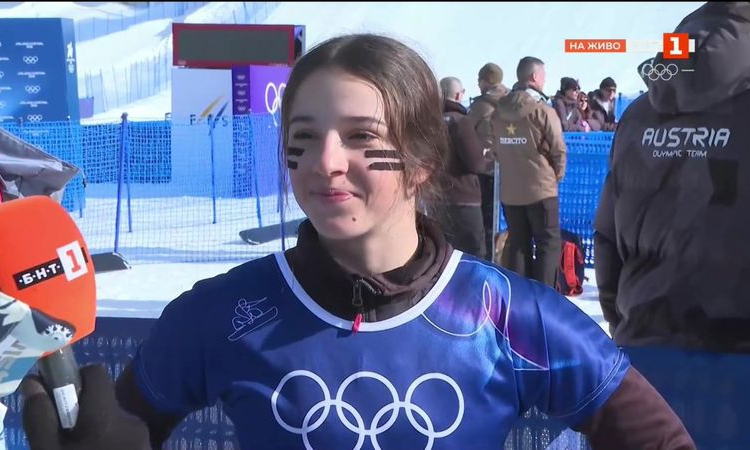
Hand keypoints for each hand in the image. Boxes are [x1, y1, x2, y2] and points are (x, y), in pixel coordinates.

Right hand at [22, 364, 150, 449]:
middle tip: (69, 435)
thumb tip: (34, 382)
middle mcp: (131, 419)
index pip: (96, 373)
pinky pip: (127, 433)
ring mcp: (144, 436)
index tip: (62, 402)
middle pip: (104, 399)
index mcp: (106, 416)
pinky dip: (113, 440)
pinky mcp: (150, 447)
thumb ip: (41, 417)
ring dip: (100, 428)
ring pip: (115, 418)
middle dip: (85, 410)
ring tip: (85, 446)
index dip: (76, 380)